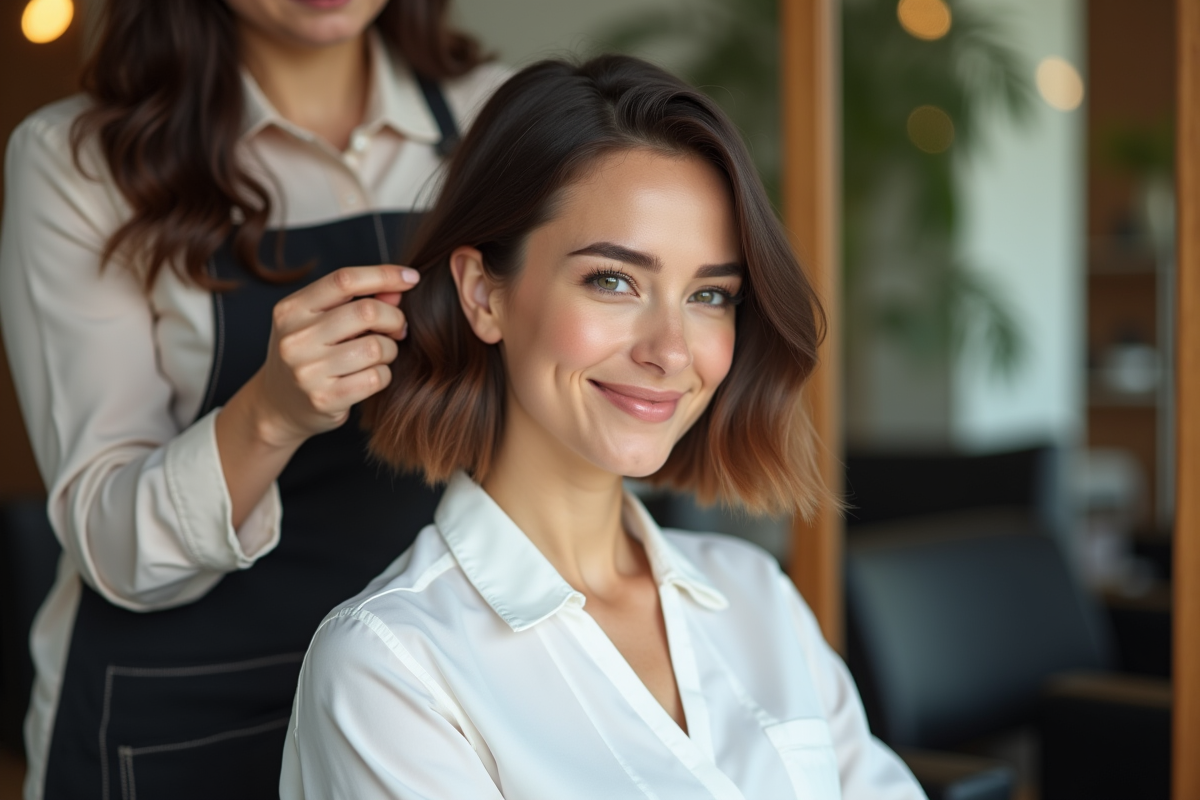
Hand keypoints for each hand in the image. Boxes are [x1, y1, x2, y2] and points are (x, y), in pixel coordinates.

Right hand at [249, 264, 419, 447]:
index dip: (384, 275)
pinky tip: (372, 375)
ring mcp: (307, 371)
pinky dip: (384, 374)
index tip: (411, 277)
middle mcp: (295, 338)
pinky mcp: (324, 399)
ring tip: (380, 354)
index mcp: (291, 310)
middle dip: (394, 318)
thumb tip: (399, 288)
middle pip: (366, 311)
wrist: (277, 407)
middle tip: (397, 329)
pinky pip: (376, 378)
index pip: (344, 280)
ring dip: (390, 350)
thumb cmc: (309, 355)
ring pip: (376, 347)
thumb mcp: (322, 322)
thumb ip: (358, 301)